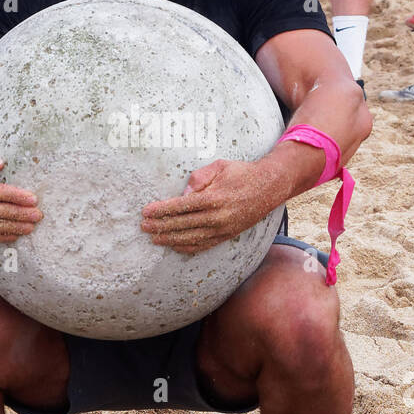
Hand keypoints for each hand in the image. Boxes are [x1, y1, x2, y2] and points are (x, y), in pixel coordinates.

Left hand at [140, 158, 282, 254]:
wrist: (269, 186)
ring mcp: (223, 229)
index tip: (146, 212)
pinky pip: (204, 245)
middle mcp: (218, 217)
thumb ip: (198, 178)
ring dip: (171, 240)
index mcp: (214, 198)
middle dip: (161, 226)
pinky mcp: (228, 235)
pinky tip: (175, 246)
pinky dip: (188, 247)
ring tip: (155, 238)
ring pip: (191, 238)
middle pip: (182, 225)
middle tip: (144, 227)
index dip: (161, 210)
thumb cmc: (242, 173)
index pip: (181, 206)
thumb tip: (183, 196)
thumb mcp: (219, 166)